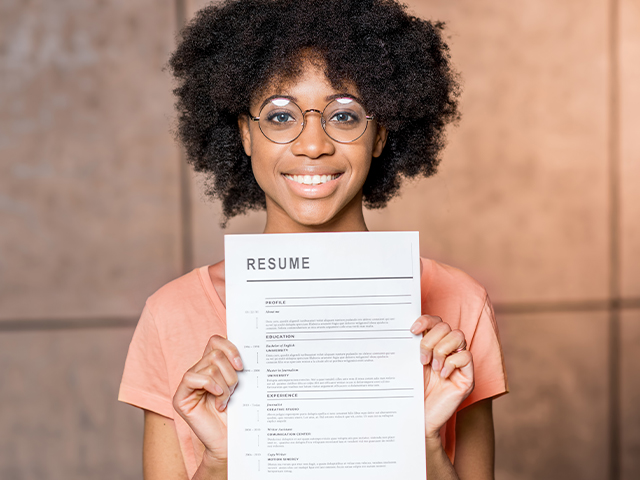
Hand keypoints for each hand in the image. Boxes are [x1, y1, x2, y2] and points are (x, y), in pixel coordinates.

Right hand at [172, 335, 243, 462]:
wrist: (231, 441)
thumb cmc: (237, 414)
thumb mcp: (240, 384)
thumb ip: (236, 365)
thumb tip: (245, 345)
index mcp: (212, 366)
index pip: (216, 341)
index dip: (230, 348)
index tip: (241, 366)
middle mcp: (198, 372)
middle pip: (215, 353)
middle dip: (230, 372)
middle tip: (234, 390)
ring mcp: (188, 385)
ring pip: (209, 366)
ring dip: (224, 384)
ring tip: (226, 400)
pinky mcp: (180, 398)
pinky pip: (192, 378)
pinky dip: (210, 385)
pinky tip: (218, 401)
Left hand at [410, 315, 473, 438]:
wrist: (419, 419)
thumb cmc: (413, 392)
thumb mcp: (409, 365)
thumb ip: (412, 346)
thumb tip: (406, 328)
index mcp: (433, 345)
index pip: (436, 321)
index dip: (426, 321)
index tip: (412, 330)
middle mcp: (448, 351)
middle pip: (446, 327)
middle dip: (431, 340)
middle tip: (422, 359)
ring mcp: (459, 363)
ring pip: (458, 336)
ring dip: (441, 350)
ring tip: (433, 367)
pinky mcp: (467, 376)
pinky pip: (466, 356)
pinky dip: (451, 363)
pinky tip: (442, 376)